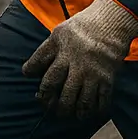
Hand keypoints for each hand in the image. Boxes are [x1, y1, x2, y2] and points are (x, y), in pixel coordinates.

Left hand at [21, 0, 137, 118]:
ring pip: (82, 101)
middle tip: (51, 110)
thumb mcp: (57, 34)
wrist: (110, 23)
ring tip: (69, 115)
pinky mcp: (108, 79)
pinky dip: (95, 110)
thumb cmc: (80, 28)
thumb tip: (27, 71)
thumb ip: (44, 52)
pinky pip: (102, 100)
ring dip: (74, 111)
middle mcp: (76, 65)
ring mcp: (93, 73)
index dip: (38, 85)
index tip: (36, 92)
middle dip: (54, 105)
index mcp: (61, 52)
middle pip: (62, 91)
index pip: (45, 73)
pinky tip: (89, 114)